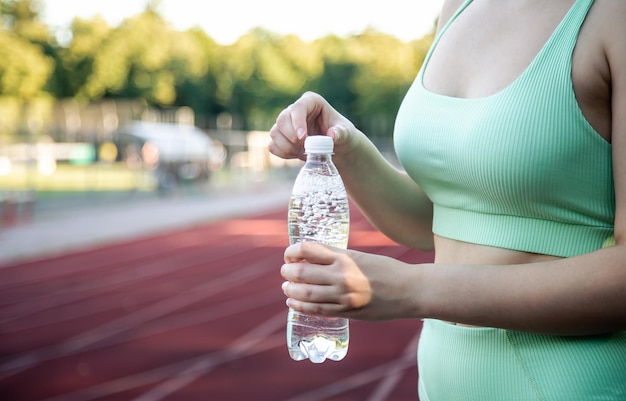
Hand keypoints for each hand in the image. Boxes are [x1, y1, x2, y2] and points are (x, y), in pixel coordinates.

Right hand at [269, 91, 356, 159]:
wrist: (337, 147)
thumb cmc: (342, 135)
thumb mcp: (347, 133)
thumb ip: (341, 133)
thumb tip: (332, 135)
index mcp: (312, 101)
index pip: (298, 107)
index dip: (297, 122)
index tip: (303, 138)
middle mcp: (296, 110)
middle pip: (281, 120)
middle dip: (291, 137)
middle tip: (305, 148)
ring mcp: (286, 123)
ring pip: (274, 133)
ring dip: (287, 147)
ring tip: (304, 153)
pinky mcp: (281, 137)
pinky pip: (272, 145)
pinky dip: (283, 153)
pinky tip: (297, 155)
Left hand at [280, 242, 417, 320]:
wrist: (410, 291)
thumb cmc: (386, 270)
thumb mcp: (360, 256)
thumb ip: (337, 257)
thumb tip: (310, 257)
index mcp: (345, 257)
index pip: (308, 250)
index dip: (292, 251)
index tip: (289, 254)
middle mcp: (342, 275)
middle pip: (302, 272)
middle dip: (288, 271)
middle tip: (285, 271)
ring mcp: (343, 296)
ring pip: (305, 293)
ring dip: (291, 289)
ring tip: (286, 287)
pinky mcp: (347, 312)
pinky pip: (317, 310)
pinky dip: (300, 306)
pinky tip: (293, 302)